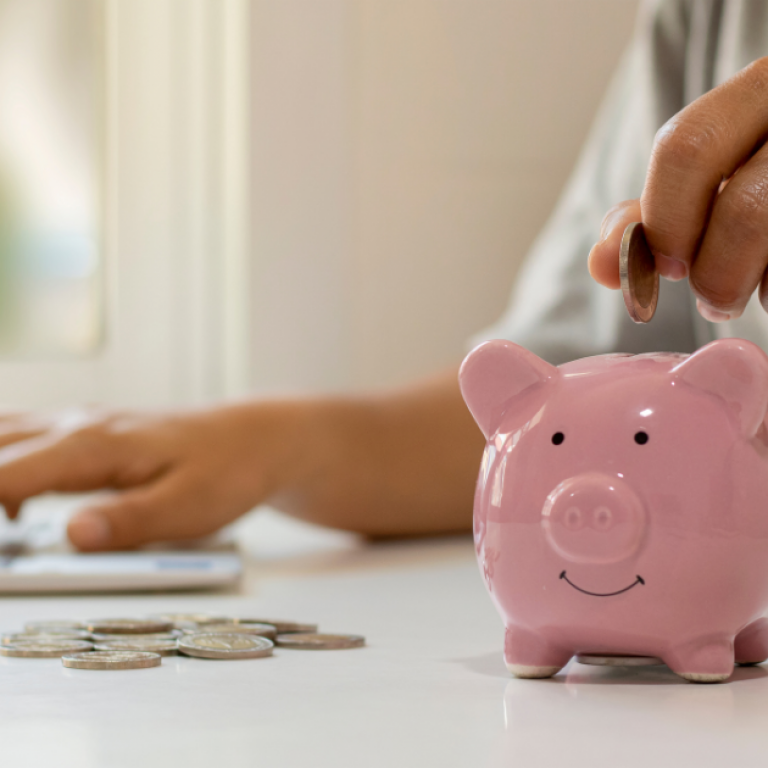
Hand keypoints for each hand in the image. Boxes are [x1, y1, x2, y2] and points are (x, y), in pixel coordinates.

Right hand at [0, 403, 305, 550]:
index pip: (4, 472)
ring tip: (5, 535)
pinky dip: (3, 464)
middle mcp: (76, 425)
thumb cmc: (227, 470)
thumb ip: (130, 521)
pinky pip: (23, 439)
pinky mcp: (87, 432)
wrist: (256, 438)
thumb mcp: (189, 507)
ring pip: (3, 434)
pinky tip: (10, 506)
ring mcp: (80, 423)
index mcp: (93, 445)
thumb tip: (72, 535)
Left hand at [589, 57, 767, 321]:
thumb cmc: (763, 184)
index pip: (685, 147)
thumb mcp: (712, 179)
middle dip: (714, 272)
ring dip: (753, 287)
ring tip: (749, 294)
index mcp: (760, 89)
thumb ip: (657, 213)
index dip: (664, 219)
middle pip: (745, 208)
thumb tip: (602, 263)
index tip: (663, 266)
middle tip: (711, 299)